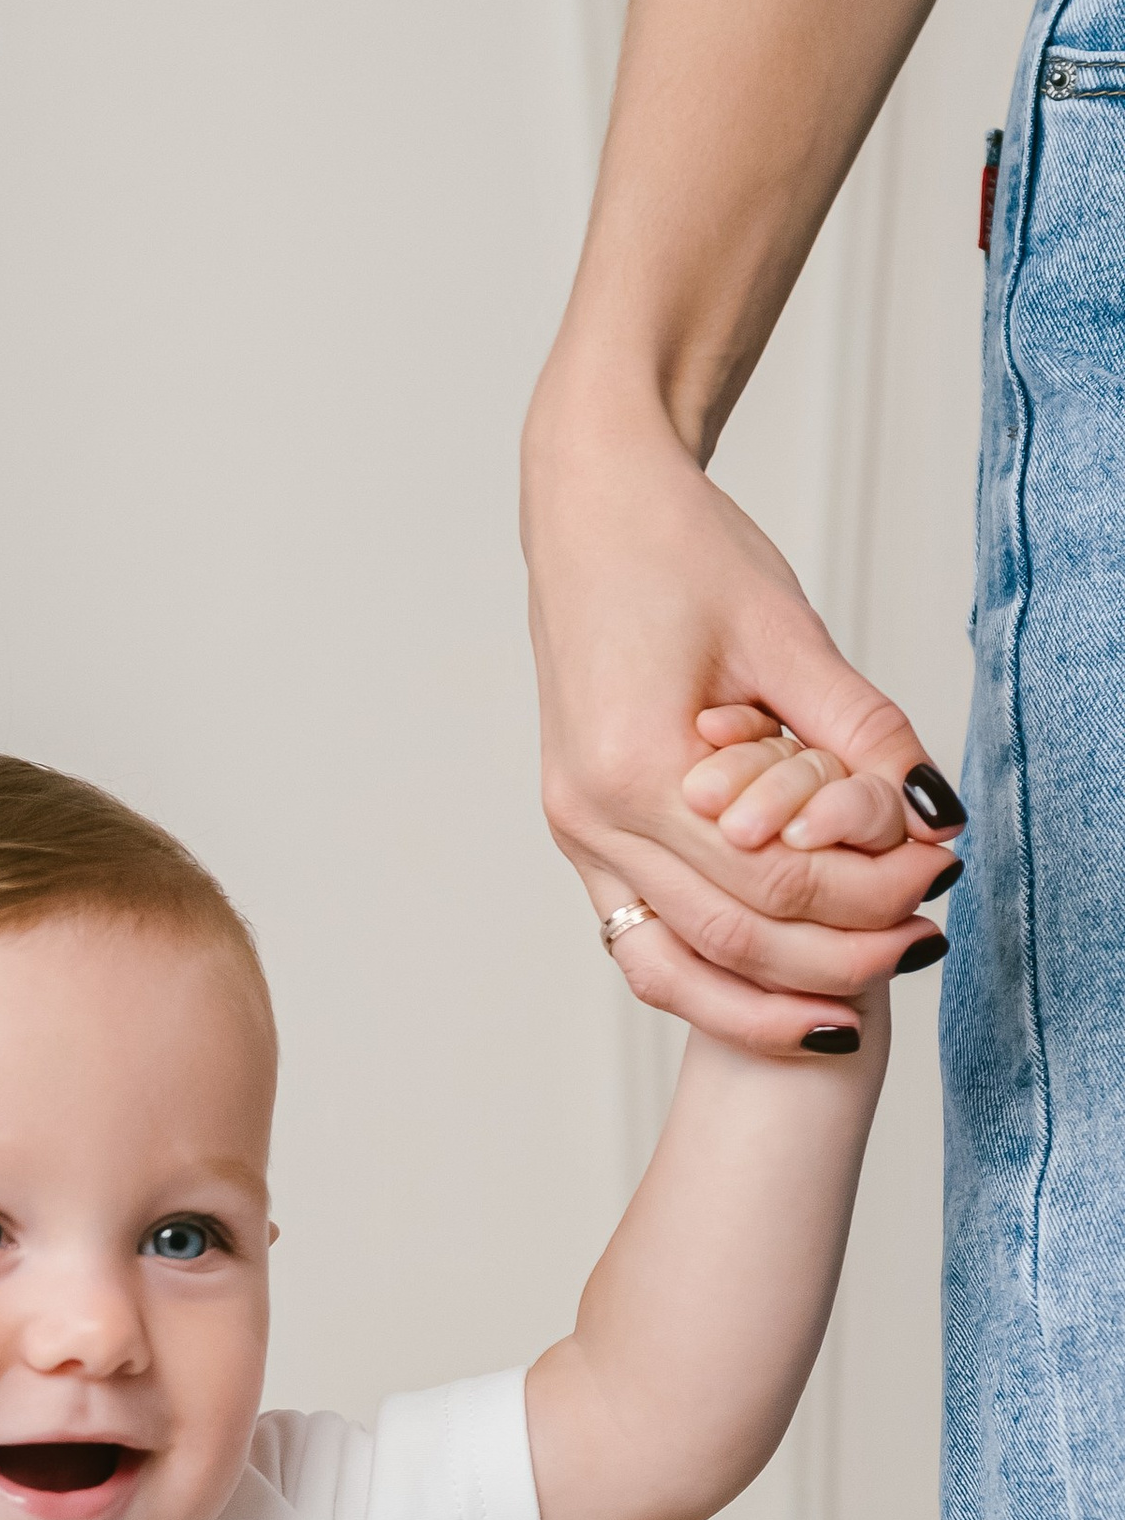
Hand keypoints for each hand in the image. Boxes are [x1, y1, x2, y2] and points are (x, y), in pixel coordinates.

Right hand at [524, 375, 959, 1051]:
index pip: (771, 877)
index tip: (942, 878)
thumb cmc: (678, 552)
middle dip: (833, 959)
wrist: (590, 511)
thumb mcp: (786, 632)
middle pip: (728, 937)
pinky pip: (644, 942)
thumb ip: (862, 730)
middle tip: (922, 945)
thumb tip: (939, 814)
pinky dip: (713, 977)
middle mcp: (591, 818)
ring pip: (672, 968)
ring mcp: (577, 835)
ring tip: (851, 1008)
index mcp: (632, 767)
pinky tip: (781, 985)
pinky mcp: (584, 835)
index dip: (869, 895)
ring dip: (765, 1000)